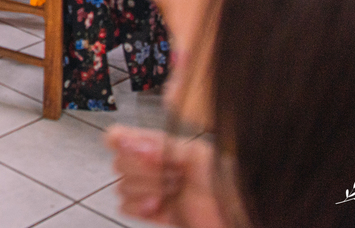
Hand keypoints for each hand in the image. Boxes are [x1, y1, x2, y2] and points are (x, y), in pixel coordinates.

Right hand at [105, 127, 226, 227]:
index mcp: (161, 146)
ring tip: (169, 193)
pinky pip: (125, 208)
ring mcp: (150, 190)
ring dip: (144, 192)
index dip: (124, 143)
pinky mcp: (150, 213)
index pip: (122, 136)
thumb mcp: (199, 155)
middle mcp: (151, 166)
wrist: (235, 217)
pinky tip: (157, 207)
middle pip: (118, 163)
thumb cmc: (225, 183)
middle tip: (169, 176)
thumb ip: (164, 147)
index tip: (145, 154)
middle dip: (142, 172)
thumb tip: (135, 146)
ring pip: (121, 187)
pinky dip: (138, 209)